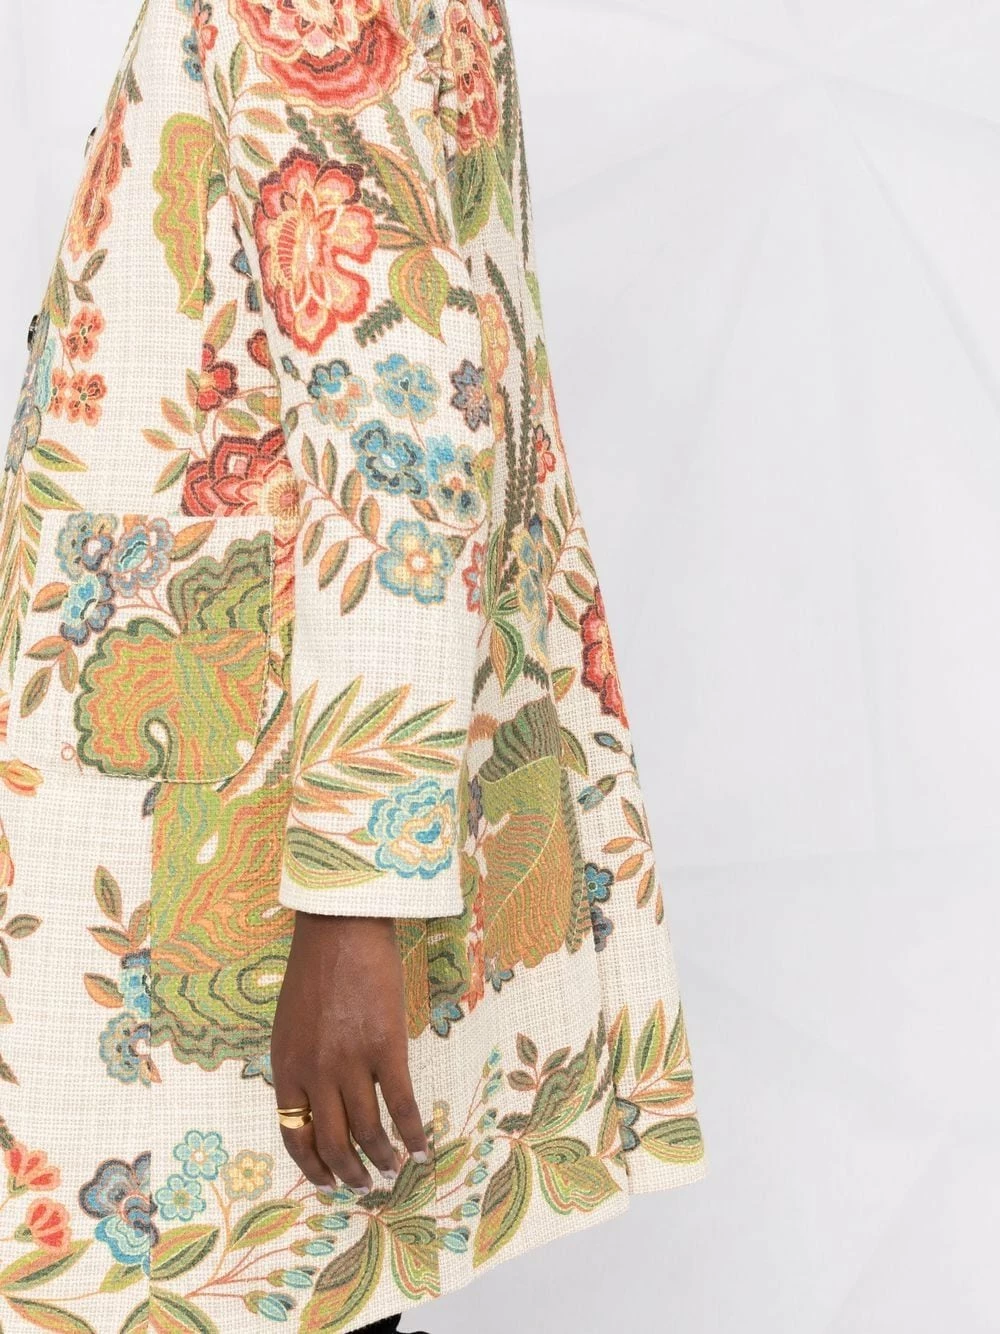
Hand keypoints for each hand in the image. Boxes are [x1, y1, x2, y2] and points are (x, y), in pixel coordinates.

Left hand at [271, 913, 430, 1191]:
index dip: (312, 1166)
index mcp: (286, 1067)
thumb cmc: (315, 969)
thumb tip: (316, 1104)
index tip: (327, 1182)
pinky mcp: (386, 1047)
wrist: (342, 928)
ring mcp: (351, 1062)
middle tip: (364, 1185)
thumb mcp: (289, 1024)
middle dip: (349, 1172)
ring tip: (394, 1168)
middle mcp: (315, 1073)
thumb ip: (298, 1064)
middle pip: (332, 1142)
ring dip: (382, 1158)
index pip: (294, 1134)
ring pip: (368, 1131)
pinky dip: (413, 1133)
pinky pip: (402, 1104)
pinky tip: (422, 1148)